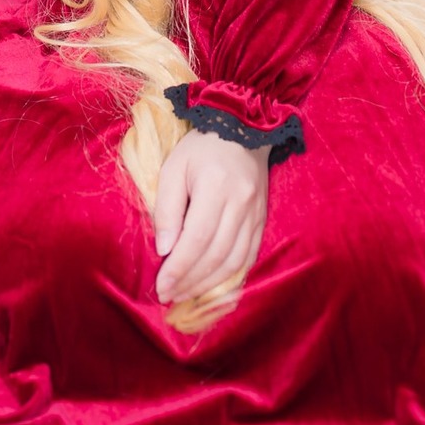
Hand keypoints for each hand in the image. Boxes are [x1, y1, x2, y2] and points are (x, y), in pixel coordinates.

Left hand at [153, 128, 270, 311]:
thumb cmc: (201, 146)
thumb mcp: (174, 168)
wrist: (242, 128)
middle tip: (169, 296)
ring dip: (209, 284)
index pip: (198, 239)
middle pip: (216, 255)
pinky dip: (232, 277)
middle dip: (191, 281)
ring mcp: (256, 213)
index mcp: (216, 187)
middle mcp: (241, 203)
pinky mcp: (263, 219)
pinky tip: (214, 287)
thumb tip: (165, 250)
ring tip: (187, 294)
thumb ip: (167, 209)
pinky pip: (250, 256)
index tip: (162, 286)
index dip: (179, 268)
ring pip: (235, 261)